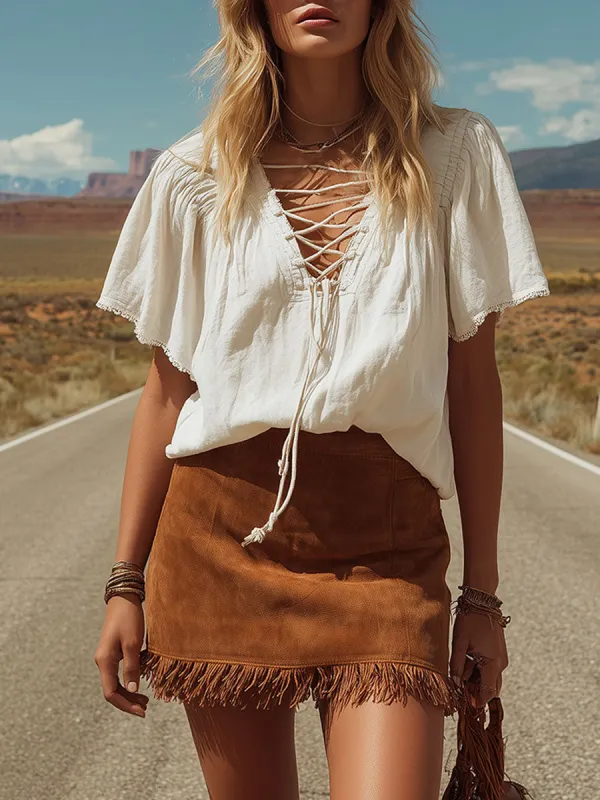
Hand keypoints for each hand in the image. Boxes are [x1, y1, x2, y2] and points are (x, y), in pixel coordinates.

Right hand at [94, 593, 148, 716]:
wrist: (124, 598)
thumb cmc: (129, 618)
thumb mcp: (132, 643)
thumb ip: (131, 666)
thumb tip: (132, 689)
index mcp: (105, 661)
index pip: (111, 693)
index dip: (126, 705)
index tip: (142, 711)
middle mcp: (103, 661)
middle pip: (112, 690)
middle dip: (128, 701)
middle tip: (146, 708)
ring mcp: (107, 657)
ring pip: (115, 683)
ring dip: (129, 693)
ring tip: (146, 700)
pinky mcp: (113, 652)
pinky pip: (118, 673)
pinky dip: (129, 680)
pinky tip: (141, 681)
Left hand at [449, 610, 508, 706]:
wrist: (482, 600)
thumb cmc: (469, 620)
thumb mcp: (459, 643)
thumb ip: (457, 665)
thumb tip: (456, 684)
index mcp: (493, 663)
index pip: (488, 692)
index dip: (477, 701)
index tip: (466, 704)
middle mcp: (501, 663)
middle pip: (491, 687)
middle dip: (477, 691)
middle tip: (461, 689)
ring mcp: (501, 657)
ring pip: (491, 677)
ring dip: (478, 680)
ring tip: (462, 671)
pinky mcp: (499, 651)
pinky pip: (491, 667)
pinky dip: (480, 670)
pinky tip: (468, 661)